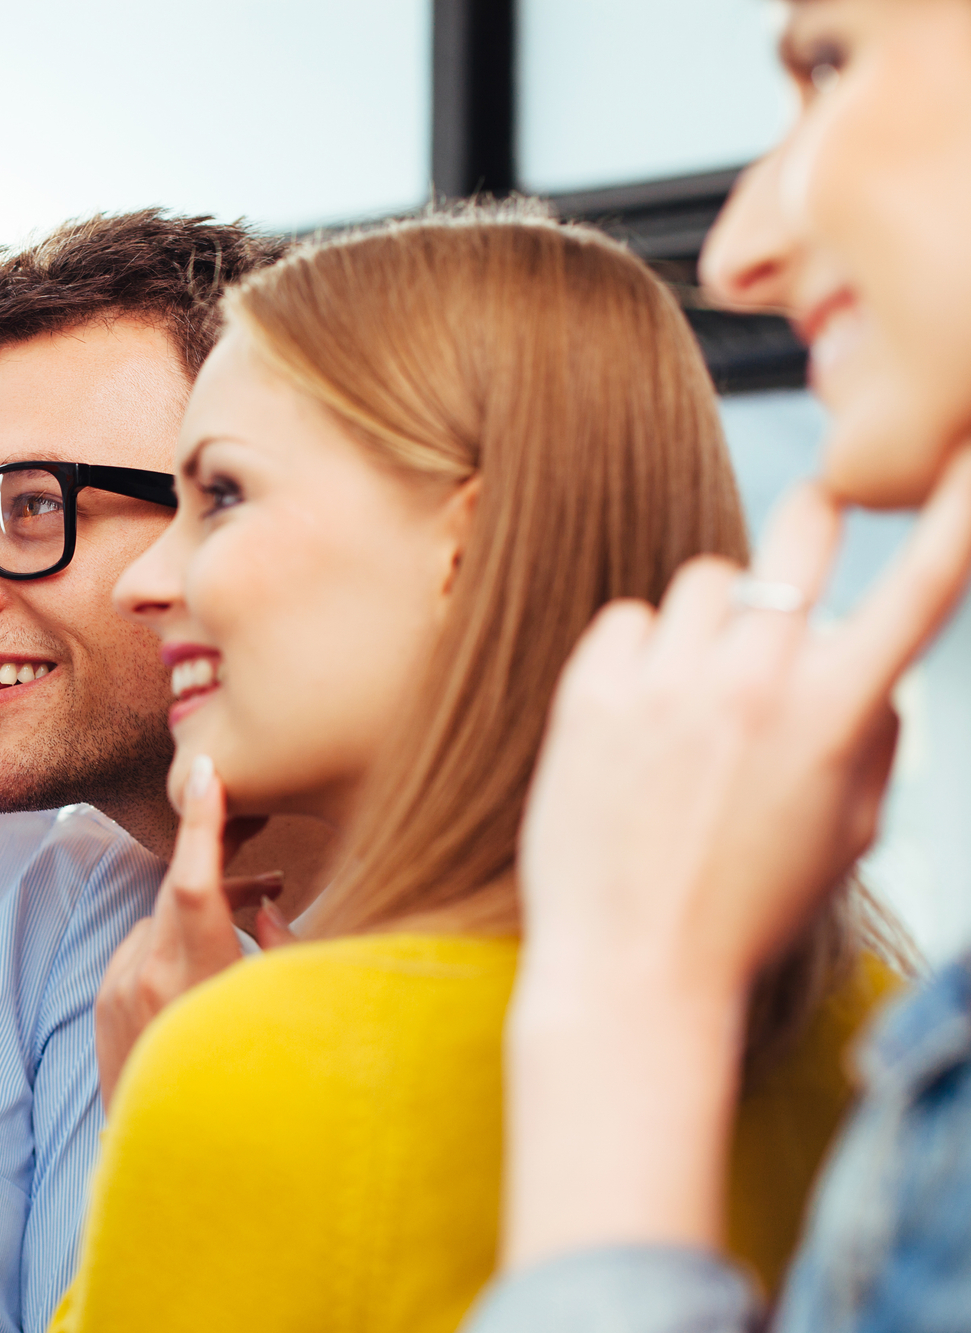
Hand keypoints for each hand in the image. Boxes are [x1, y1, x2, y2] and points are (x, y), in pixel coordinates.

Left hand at [95, 757, 293, 1107]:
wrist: (178, 1163)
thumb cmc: (249, 1090)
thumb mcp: (281, 1017)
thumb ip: (283, 956)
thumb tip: (265, 906)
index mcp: (196, 980)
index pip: (191, 882)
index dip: (200, 823)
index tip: (204, 774)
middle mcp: (148, 979)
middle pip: (176, 890)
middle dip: (215, 868)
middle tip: (265, 864)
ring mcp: (118, 991)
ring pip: (159, 920)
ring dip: (195, 915)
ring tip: (244, 931)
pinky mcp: (102, 1004)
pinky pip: (139, 950)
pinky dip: (169, 947)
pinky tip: (200, 973)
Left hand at [499, 449, 970, 1267]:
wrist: (631, 967)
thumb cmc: (749, 909)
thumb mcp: (845, 835)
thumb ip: (873, 739)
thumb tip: (877, 671)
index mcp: (833, 719)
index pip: (919, 592)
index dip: (955, 515)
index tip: (965, 454)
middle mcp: (752, 685)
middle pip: (796, 537)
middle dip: (814, 523)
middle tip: (817, 520)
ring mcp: (664, 684)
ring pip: (704, 580)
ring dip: (713, 619)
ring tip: (698, 693)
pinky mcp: (587, 694)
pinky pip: (627, 618)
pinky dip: (639, 653)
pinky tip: (638, 714)